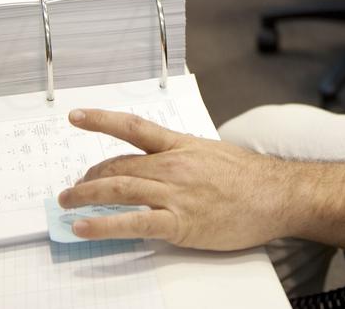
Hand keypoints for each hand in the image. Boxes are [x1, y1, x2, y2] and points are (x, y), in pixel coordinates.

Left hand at [58, 109, 288, 249]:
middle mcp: (173, 166)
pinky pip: (132, 223)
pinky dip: (103, 225)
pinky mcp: (179, 223)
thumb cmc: (250, 177)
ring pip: (118, 189)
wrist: (277, 196)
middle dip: (89, 176)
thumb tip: (160, 163)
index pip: (133, 126)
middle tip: (74, 188)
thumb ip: (183, 157)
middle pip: (118, 164)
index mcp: (180, 145)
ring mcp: (175, 194)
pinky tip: (84, 227)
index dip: (101, 120)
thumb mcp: (212, 153)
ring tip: (67, 204)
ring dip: (85, 196)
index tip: (76, 116)